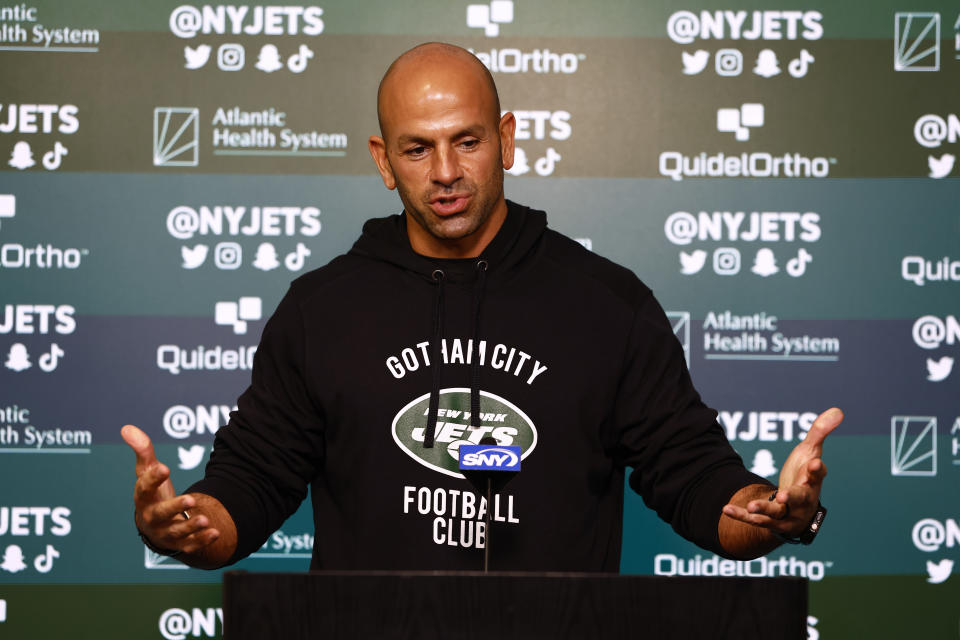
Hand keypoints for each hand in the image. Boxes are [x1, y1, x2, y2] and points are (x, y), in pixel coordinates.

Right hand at [122, 424, 220, 553]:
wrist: (156, 527)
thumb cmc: (152, 494)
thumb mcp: (147, 472)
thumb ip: (143, 452)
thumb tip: (127, 428)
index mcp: (143, 499)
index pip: (144, 489)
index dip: (152, 479)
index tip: (164, 468)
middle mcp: (153, 517)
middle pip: (161, 514)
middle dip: (175, 507)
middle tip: (191, 499)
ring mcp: (166, 532)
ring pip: (177, 532)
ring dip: (191, 526)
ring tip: (205, 518)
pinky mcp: (180, 543)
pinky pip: (191, 544)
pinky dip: (203, 540)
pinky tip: (215, 532)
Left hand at [722, 407, 841, 537]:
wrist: (797, 510)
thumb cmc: (804, 476)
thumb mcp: (809, 452)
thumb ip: (819, 432)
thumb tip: (838, 410)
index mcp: (813, 482)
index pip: (817, 475)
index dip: (817, 469)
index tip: (815, 463)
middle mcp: (802, 501)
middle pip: (800, 499)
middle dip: (793, 497)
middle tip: (785, 495)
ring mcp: (786, 514)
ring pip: (776, 514)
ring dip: (764, 510)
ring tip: (751, 506)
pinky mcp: (769, 521)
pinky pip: (754, 521)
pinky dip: (740, 515)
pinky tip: (726, 509)